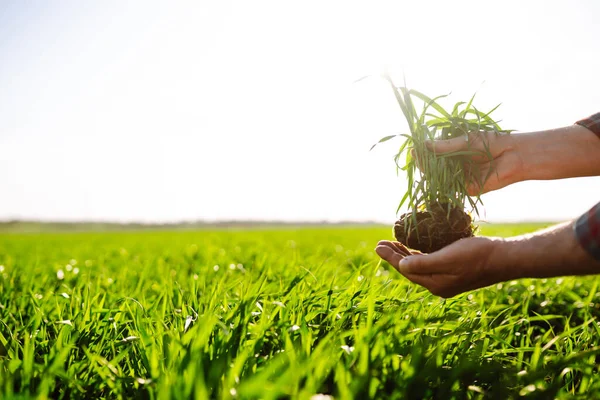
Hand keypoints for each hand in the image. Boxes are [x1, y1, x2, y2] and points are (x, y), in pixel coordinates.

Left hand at [375, 238, 506, 297]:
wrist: (505, 258)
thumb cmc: (476, 256)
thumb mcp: (447, 258)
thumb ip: (422, 264)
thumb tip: (401, 266)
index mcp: (435, 284)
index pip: (405, 270)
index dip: (390, 257)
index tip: (377, 246)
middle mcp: (439, 284)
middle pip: (410, 269)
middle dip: (394, 255)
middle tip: (380, 243)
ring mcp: (447, 278)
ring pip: (419, 265)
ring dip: (405, 253)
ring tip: (392, 243)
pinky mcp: (455, 269)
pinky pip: (430, 262)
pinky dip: (419, 253)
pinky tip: (415, 245)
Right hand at [423, 131, 523, 195]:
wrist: (514, 154)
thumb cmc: (493, 142)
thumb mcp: (465, 141)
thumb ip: (445, 146)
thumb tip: (423, 144)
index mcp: (455, 155)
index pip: (434, 156)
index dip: (423, 153)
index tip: (413, 147)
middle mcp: (457, 168)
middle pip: (434, 169)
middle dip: (423, 162)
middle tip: (415, 154)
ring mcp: (462, 179)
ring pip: (440, 179)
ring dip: (429, 172)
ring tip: (421, 162)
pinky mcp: (468, 189)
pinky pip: (451, 188)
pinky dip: (442, 182)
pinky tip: (434, 174)